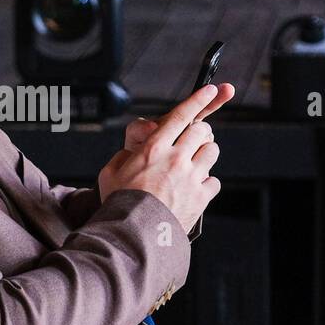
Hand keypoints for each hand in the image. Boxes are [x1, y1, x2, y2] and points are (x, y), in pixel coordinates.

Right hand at [97, 83, 234, 232]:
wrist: (134, 235)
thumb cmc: (119, 204)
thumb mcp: (110, 173)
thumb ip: (124, 156)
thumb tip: (133, 153)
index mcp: (153, 148)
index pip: (181, 115)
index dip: (198, 99)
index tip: (209, 90)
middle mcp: (176, 159)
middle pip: (201, 130)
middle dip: (198, 132)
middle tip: (191, 140)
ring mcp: (192, 177)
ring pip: (212, 151)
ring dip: (204, 154)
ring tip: (193, 165)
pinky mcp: (201, 197)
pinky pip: (214, 181)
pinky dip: (206, 183)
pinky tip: (193, 189)